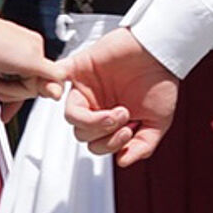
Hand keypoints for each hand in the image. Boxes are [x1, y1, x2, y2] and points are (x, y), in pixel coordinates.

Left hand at [0, 0, 64, 103]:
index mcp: (36, 49)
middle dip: (11, 90)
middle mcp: (23, 57)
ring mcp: (5, 64)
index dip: (34, 89)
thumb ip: (49, 74)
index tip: (29, 91)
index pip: (45, 82)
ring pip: (12, 91)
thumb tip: (61, 88)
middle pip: (28, 89)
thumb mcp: (27, 60)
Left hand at [64, 28, 179, 164]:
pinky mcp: (78, 68)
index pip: (96, 144)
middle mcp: (96, 106)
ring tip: (118, 112)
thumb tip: (122, 161)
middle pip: (81, 133)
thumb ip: (143, 145)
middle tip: (125, 116)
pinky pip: (55, 77)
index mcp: (110, 120)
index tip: (130, 130)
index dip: (111, 144)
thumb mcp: (159, 122)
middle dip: (104, 132)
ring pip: (71, 116)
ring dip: (93, 121)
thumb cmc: (160, 82)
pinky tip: (60, 91)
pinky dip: (51, 84)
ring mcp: (85, 88)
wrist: (160, 51)